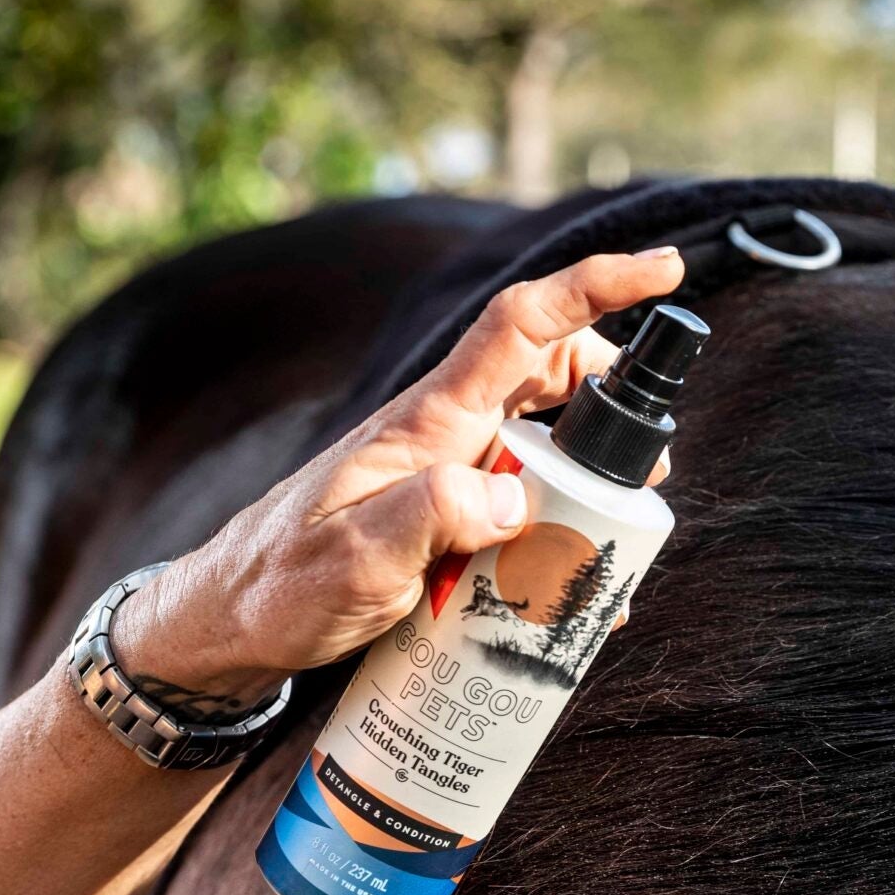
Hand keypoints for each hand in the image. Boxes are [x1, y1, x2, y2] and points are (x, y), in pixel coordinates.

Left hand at [117, 247, 683, 704]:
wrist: (229, 626)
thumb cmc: (280, 588)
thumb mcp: (355, 561)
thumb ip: (431, 517)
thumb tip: (515, 494)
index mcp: (427, 422)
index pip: (520, 326)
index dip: (595, 286)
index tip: (665, 269)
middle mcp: (442, 434)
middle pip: (549, 377)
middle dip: (614, 404)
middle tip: (649, 473)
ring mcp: (444, 474)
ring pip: (543, 443)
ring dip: (590, 480)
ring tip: (613, 543)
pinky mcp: (443, 518)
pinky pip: (520, 502)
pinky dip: (557, 529)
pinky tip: (566, 589)